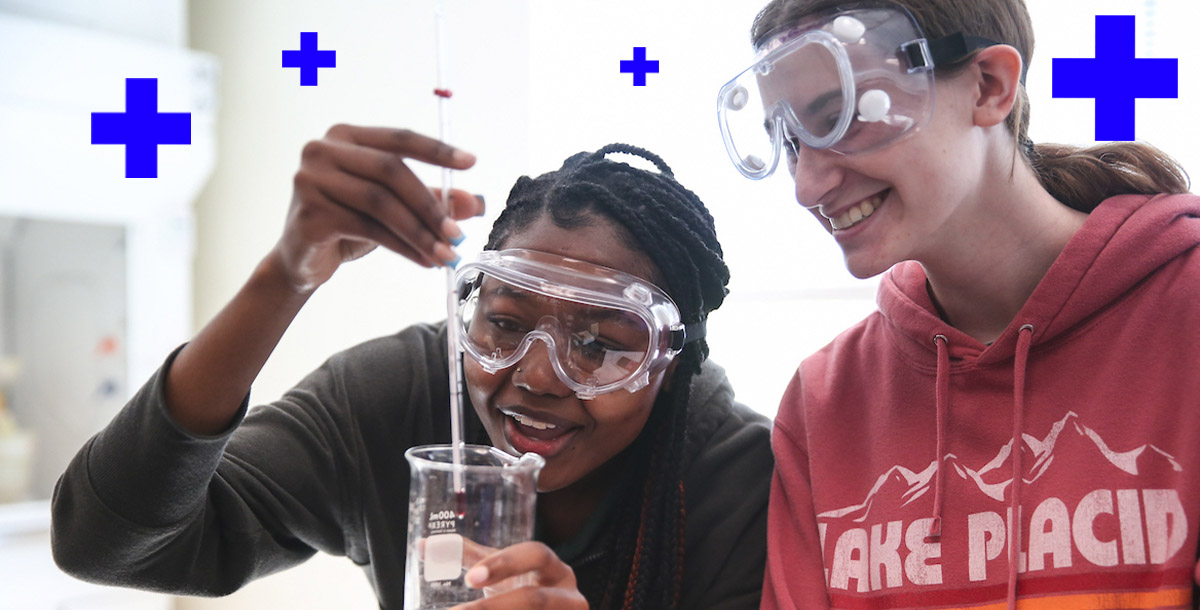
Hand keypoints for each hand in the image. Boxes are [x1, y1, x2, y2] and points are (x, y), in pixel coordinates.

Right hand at [273, 125, 484, 291]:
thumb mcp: (392, 208)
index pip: (398, 137)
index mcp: (345, 137)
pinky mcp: (309, 214)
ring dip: (421, 232)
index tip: (471, 162)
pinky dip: (402, 246)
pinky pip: (368, 229)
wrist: (301, 261)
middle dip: (431, 204)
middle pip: (391, 170)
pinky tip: (423, 260)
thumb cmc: (347, 225)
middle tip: (458, 233)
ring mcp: (310, 180)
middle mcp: (323, 150)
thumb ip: (429, 199)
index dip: (436, 149)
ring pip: (381, 203)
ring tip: (445, 254)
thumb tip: (475, 202)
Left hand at [451, 541, 588, 609]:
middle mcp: (568, 596)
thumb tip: (424, 546)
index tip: (469, 578)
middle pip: (535, 600)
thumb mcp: (503, 574)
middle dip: (493, 608)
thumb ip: (470, 559)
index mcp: (554, 569)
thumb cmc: (522, 590)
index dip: (505, 563)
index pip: (536, 555)